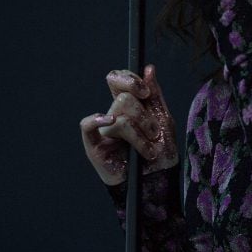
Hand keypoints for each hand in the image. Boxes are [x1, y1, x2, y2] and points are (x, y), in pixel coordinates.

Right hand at [79, 64, 177, 186]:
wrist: (158, 183)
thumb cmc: (162, 154)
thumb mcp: (164, 121)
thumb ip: (155, 95)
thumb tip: (149, 68)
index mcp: (129, 105)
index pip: (118, 80)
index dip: (130, 80)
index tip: (145, 93)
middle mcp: (113, 115)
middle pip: (121, 99)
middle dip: (144, 117)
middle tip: (154, 132)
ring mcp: (102, 130)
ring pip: (118, 116)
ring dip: (139, 135)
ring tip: (149, 150)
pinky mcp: (94, 145)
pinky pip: (87, 125)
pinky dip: (97, 120)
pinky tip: (109, 121)